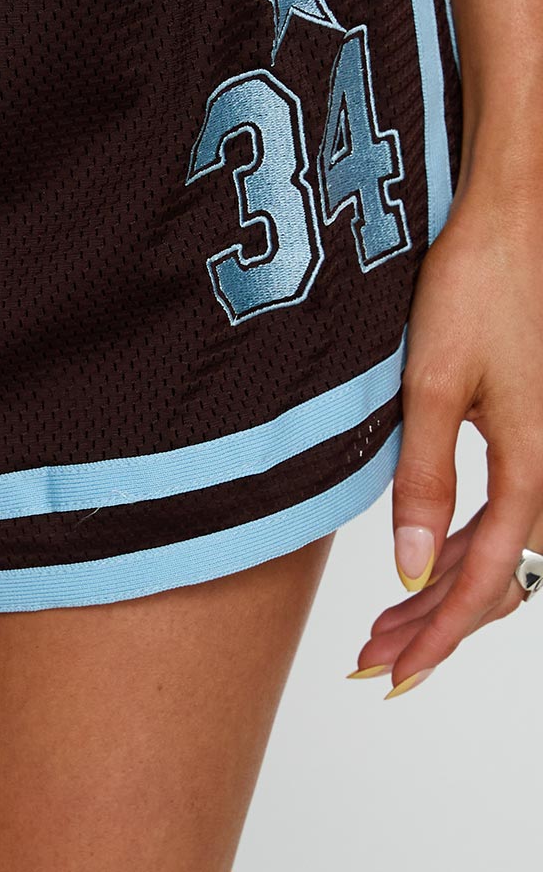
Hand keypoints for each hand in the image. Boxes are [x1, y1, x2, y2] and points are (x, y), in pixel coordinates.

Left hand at [349, 168, 542, 695]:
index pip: (486, 581)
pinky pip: (500, 516)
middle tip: (375, 661)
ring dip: (443, 593)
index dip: (441, 636)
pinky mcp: (525, 434)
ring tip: (386, 627)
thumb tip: (406, 571)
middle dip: (435, 626)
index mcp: (533, 468)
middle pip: (496, 579)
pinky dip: (457, 549)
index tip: (397, 676)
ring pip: (498, 552)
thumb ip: (424, 479)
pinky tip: (422, 558)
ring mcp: (540, 454)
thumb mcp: (434, 386)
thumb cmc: (475, 290)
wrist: (510, 224)